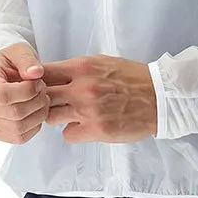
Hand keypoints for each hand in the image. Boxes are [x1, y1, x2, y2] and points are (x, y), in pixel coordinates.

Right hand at [0, 42, 51, 143]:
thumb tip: (36, 73)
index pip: (4, 95)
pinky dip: (33, 126)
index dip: (29, 90)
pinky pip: (18, 138)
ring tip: (41, 100)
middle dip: (37, 101)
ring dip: (38, 115)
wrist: (0, 73)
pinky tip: (35, 112)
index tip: (38, 81)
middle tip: (43, 90)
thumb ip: (27, 59)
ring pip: (18, 129)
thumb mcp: (18, 50)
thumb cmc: (9, 61)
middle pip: (14, 114)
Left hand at [41, 54, 156, 143]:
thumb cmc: (133, 79)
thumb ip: (79, 70)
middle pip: (42, 96)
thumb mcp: (103, 63)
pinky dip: (73, 132)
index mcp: (82, 68)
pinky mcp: (96, 130)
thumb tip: (57, 75)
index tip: (40, 86)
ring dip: (58, 117)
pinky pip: (68, 135)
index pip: (43, 73)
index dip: (38, 81)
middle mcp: (81, 88)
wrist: (159, 97)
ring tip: (71, 115)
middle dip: (44, 100)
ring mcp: (88, 110)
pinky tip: (84, 127)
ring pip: (51, 117)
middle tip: (54, 103)